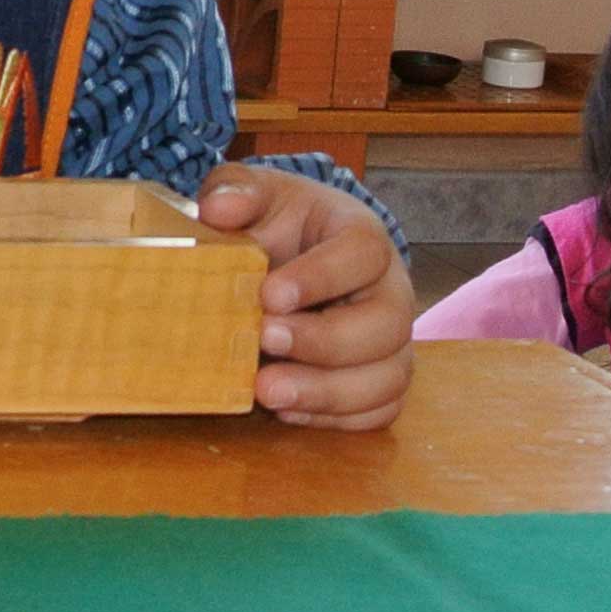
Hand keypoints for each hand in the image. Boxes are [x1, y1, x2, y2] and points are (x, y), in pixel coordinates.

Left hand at [196, 162, 414, 428]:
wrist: (293, 257)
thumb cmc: (278, 224)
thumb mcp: (254, 195)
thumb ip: (235, 192)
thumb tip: (219, 211)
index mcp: (363, 238)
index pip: (362, 254)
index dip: (322, 277)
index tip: (268, 295)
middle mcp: (390, 292)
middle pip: (386, 324)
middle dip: (325, 342)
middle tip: (264, 342)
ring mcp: (391, 342)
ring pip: (389, 377)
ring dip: (328, 393)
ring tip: (268, 394)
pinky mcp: (379, 382)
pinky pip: (377, 412)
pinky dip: (335, 419)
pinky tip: (286, 414)